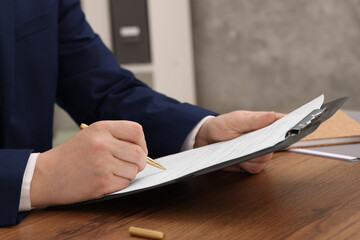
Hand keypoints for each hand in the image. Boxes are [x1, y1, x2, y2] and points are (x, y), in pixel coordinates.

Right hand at [30, 121, 147, 206]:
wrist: (45, 175)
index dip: (141, 142)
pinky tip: (104, 180)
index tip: (138, 149)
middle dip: (139, 162)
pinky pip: (124, 183)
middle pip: (139, 154)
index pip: (136, 130)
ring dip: (127, 174)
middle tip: (130, 165)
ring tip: (111, 172)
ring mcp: (103, 164)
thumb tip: (142, 148)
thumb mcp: (90, 135)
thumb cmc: (69, 156)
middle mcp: (103, 144)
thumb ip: (115, 137)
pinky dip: (118, 184)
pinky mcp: (102, 182)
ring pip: (134, 170)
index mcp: (101, 129)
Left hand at [194, 111, 283, 173]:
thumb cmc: (221, 126)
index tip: (292, 129)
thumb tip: (272, 115)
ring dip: (251, 156)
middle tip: (251, 142)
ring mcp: (259, 153)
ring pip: (265, 159)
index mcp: (263, 123)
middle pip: (277, 146)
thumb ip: (254, 120)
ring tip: (238, 148)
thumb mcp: (235, 120)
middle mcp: (264, 139)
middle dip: (264, 145)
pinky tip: (237, 158)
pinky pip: (255, 168)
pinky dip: (245, 164)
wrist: (206, 140)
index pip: (283, 123)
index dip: (291, 126)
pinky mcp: (251, 164)